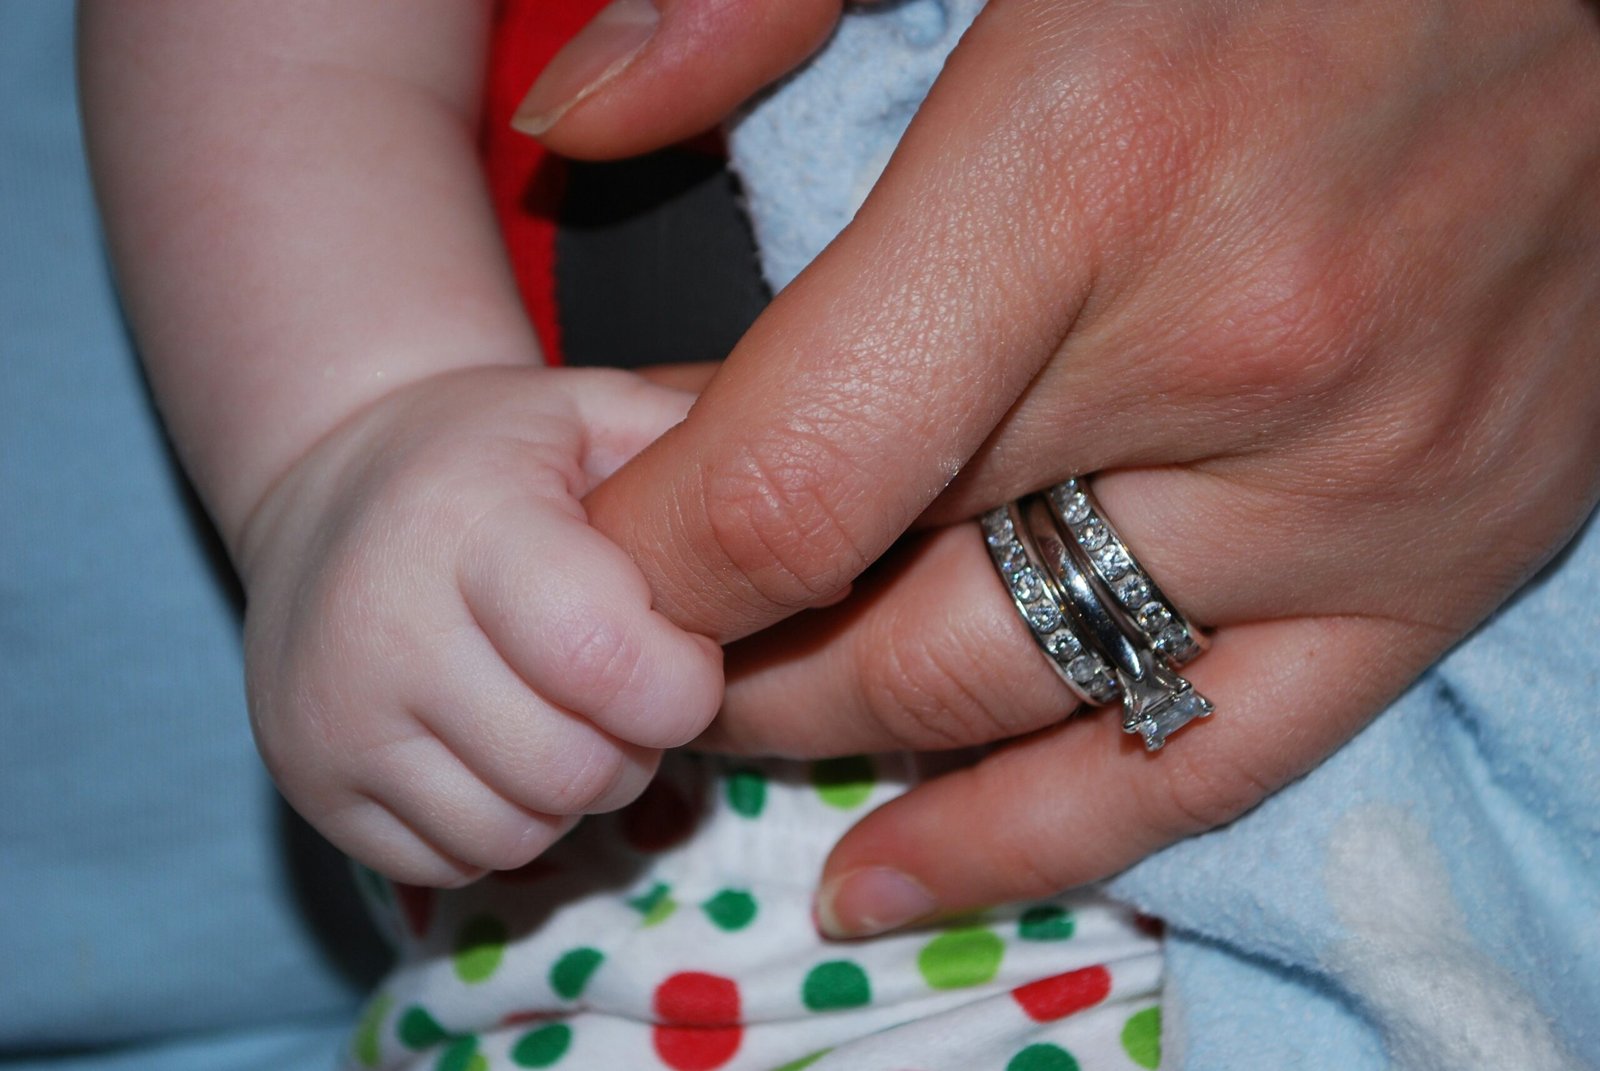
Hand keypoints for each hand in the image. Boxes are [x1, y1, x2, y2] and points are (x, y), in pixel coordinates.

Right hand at [236, 366, 721, 885]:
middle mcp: (381, 629)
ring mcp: (333, 721)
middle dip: (634, 742)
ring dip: (572, 789)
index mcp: (466, 526)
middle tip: (620, 682)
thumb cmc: (495, 453)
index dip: (678, 680)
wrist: (329, 483)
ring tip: (558, 707)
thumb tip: (841, 583)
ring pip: (520, 832)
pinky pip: (454, 862)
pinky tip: (496, 742)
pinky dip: (502, 820)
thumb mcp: (600, 413)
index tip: (677, 647)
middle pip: (577, 768)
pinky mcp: (311, 789)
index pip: (607, 663)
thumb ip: (710, 465)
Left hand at [534, 0, 1599, 931]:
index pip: (792, 474)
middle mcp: (1231, 357)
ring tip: (737, 742)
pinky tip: (907, 865)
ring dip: (844, 736)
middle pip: (888, 610)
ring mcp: (1362, 487)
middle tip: (642, 643)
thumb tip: (575, 122)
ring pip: (1021, 704)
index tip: (592, 566)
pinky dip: (1040, 831)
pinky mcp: (1456, 554)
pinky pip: (1213, 760)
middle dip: (724, 653)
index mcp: (1086, 164)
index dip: (649, 560)